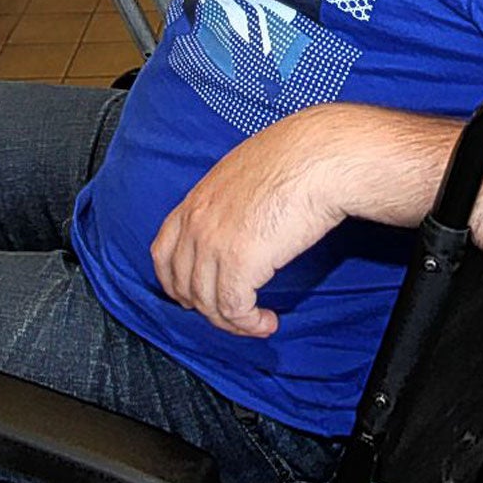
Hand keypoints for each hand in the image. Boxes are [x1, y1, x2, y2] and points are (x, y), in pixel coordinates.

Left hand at [149, 112, 348, 337]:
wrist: (319, 158)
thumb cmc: (297, 159)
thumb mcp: (245, 175)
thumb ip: (230, 203)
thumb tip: (240, 225)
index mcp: (196, 200)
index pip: (163, 252)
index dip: (176, 282)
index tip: (194, 295)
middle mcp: (196, 223)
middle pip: (182, 284)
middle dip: (205, 307)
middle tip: (232, 315)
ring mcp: (213, 243)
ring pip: (208, 303)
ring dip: (233, 322)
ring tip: (259, 322)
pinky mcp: (239, 263)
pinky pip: (234, 309)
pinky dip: (249, 324)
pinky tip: (268, 322)